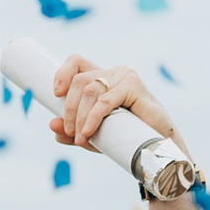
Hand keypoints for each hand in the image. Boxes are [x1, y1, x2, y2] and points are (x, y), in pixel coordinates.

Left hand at [50, 54, 181, 156]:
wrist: (157, 147)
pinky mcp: (133, 85)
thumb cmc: (126, 137)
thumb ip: (72, 131)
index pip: (77, 62)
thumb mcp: (93, 135)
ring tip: (80, 137)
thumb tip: (52, 125)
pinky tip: (88, 131)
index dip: (63, 73)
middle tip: (69, 132)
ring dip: (79, 116)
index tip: (56, 94)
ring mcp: (124, 76)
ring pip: (89, 90)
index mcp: (102, 78)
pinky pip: (105, 100)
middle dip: (69, 108)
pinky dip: (93, 117)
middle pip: (79, 80)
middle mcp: (113, 72)